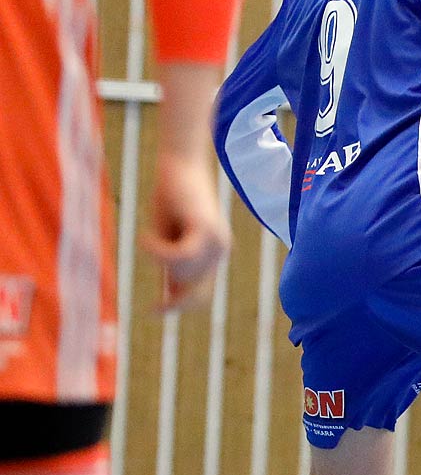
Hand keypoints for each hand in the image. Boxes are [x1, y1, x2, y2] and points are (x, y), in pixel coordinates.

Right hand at [142, 154, 230, 311]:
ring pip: (182, 273)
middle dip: (166, 277)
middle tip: (150, 246)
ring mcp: (217, 243)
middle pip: (190, 289)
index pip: (201, 296)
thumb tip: (171, 295)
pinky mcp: (206, 230)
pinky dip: (157, 250)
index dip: (178, 307)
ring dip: (159, 258)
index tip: (152, 311)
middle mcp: (220, 252)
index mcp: (213, 256)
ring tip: (150, 233)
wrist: (181, 164)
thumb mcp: (168, 237)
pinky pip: (179, 256)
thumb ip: (172, 264)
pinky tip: (145, 236)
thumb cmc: (170, 198)